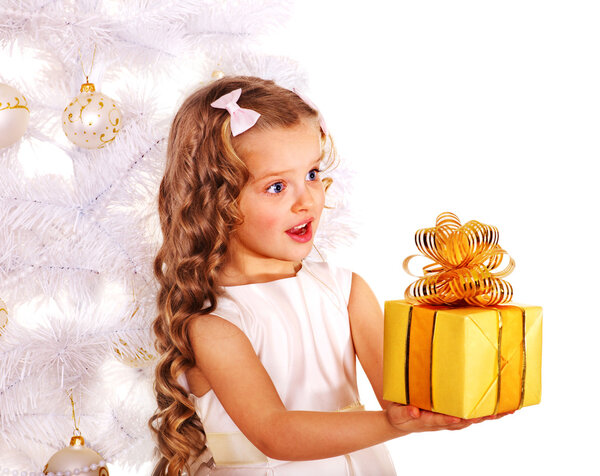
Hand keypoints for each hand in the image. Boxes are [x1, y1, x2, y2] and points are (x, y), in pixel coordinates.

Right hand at [385, 403, 513, 434]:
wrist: (402, 420)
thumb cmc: (400, 414)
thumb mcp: (396, 413)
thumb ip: (404, 412)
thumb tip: (414, 411)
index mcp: (429, 421)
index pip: (443, 420)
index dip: (451, 418)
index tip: (459, 417)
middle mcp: (444, 421)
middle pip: (465, 421)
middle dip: (481, 417)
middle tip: (496, 413)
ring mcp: (451, 419)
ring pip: (473, 419)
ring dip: (489, 416)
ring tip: (506, 410)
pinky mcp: (455, 415)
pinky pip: (473, 414)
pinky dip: (487, 412)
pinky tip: (501, 408)